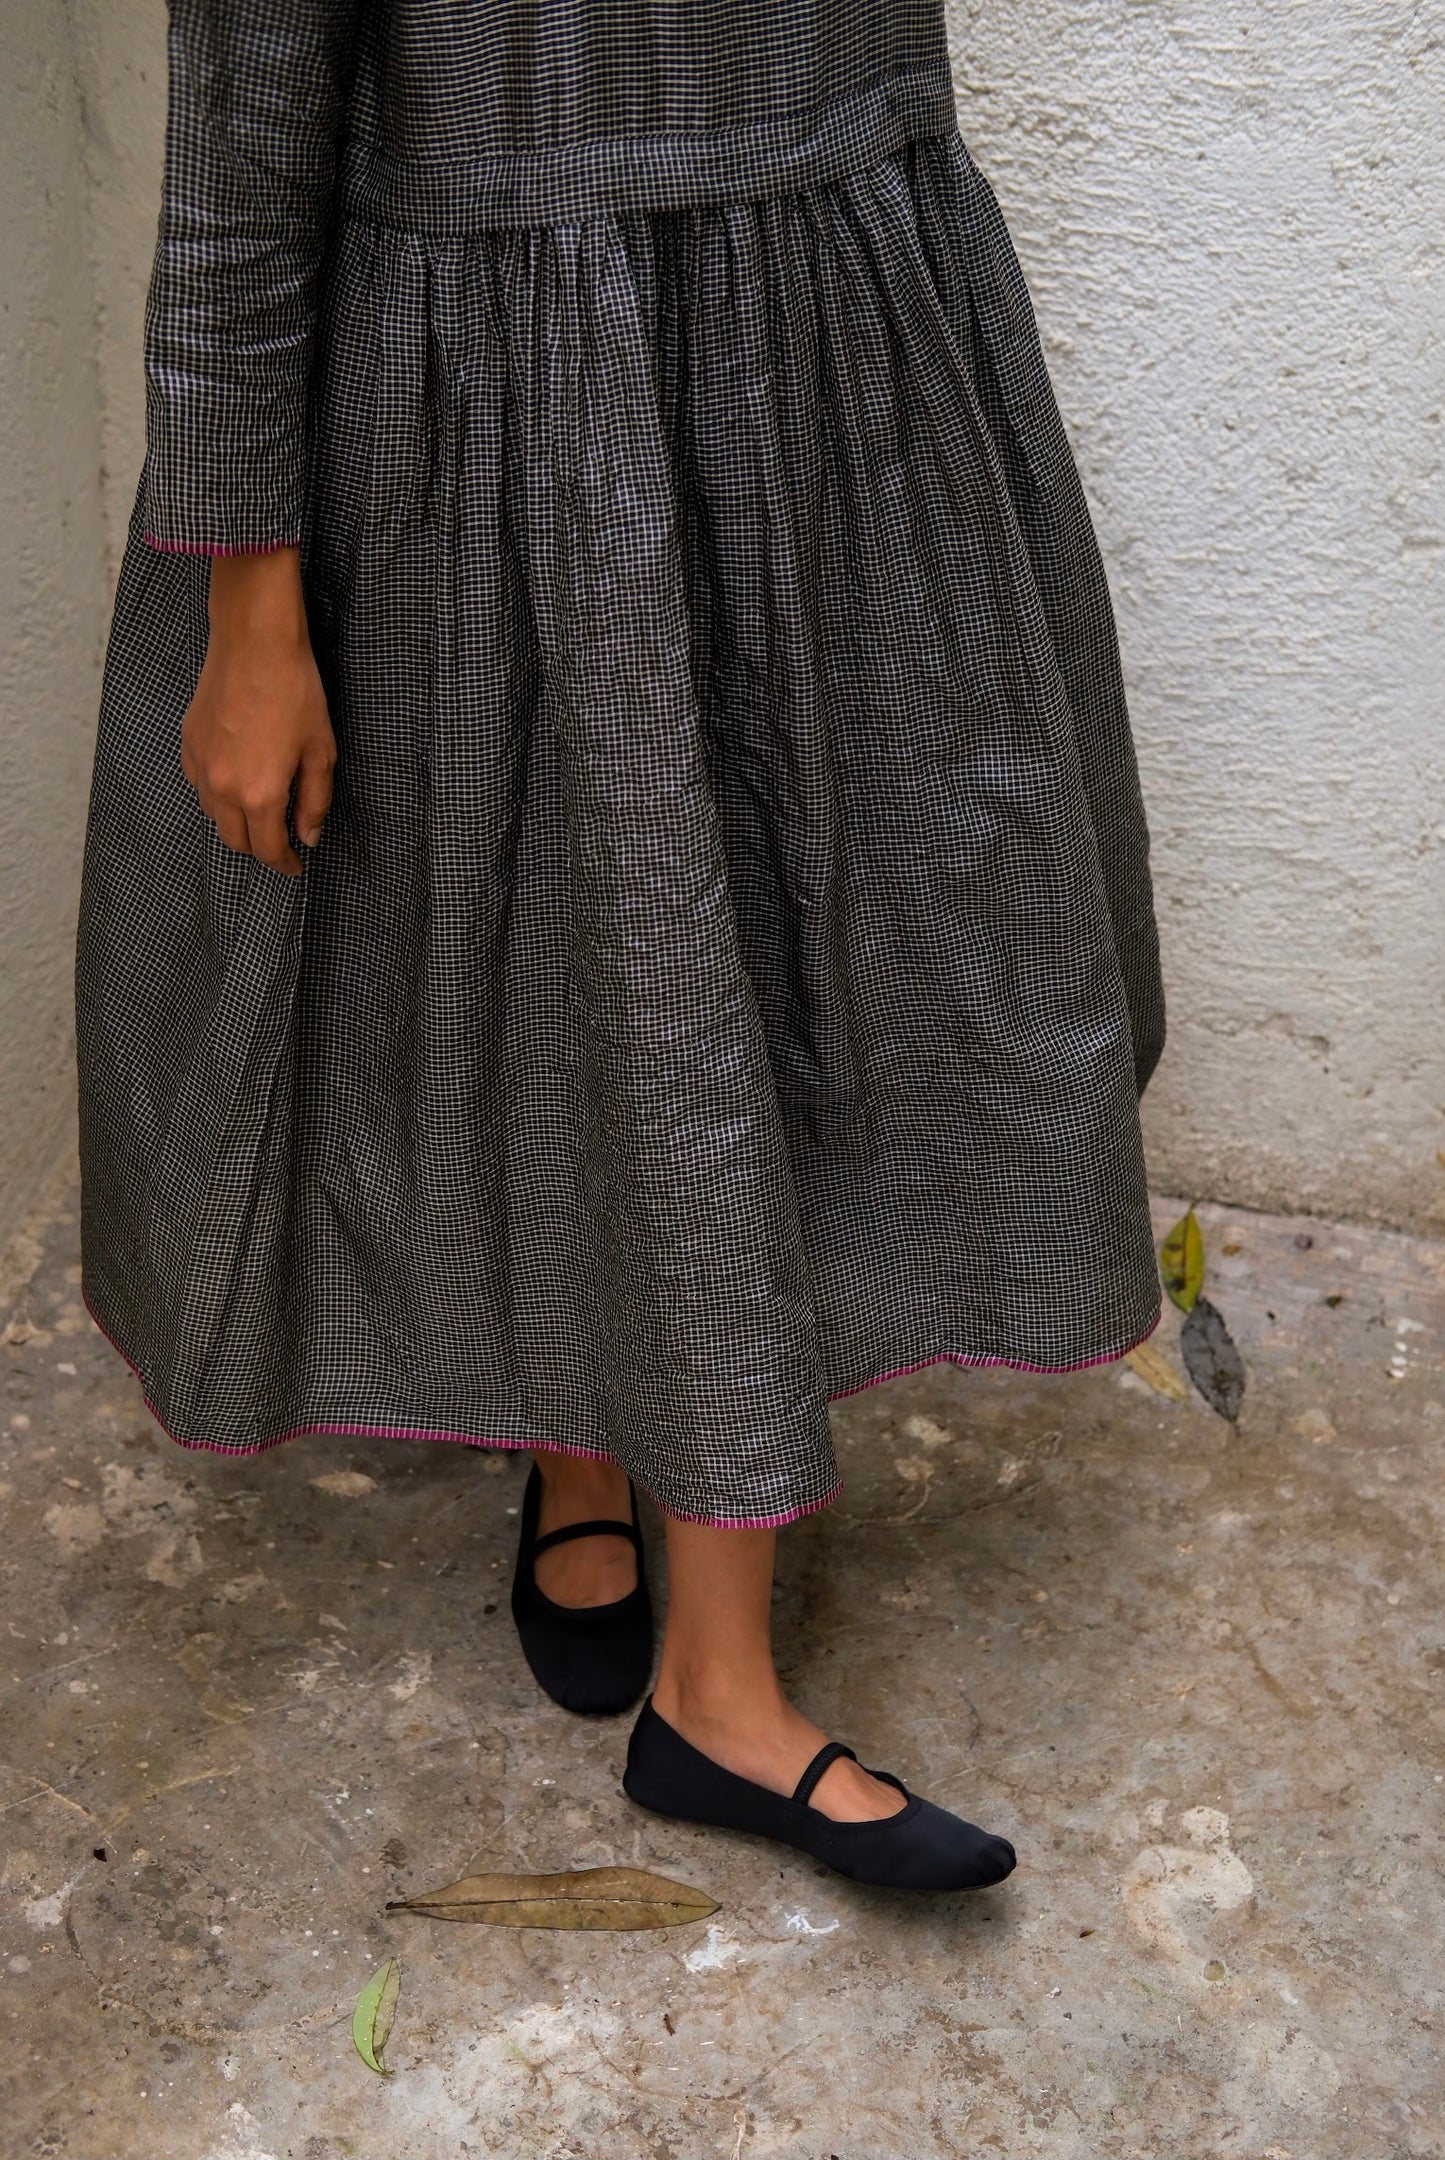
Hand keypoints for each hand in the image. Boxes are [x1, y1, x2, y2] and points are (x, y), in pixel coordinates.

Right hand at [180, 547, 336, 876]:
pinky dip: (216, 795)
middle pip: (235, 840)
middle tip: (281, 840)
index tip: (295, 864)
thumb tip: (308, 836)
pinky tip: (236, 780)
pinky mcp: (189, 744)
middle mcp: (222, 787)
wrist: (254, 643)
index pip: (266, 849)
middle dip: (259, 847)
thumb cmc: (295, 692)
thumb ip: (315, 801)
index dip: (284, 863)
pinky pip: (199, 785)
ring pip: (213, 815)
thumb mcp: (320, 751)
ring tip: (260, 810)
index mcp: (259, 794)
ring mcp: (200, 765)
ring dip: (236, 822)